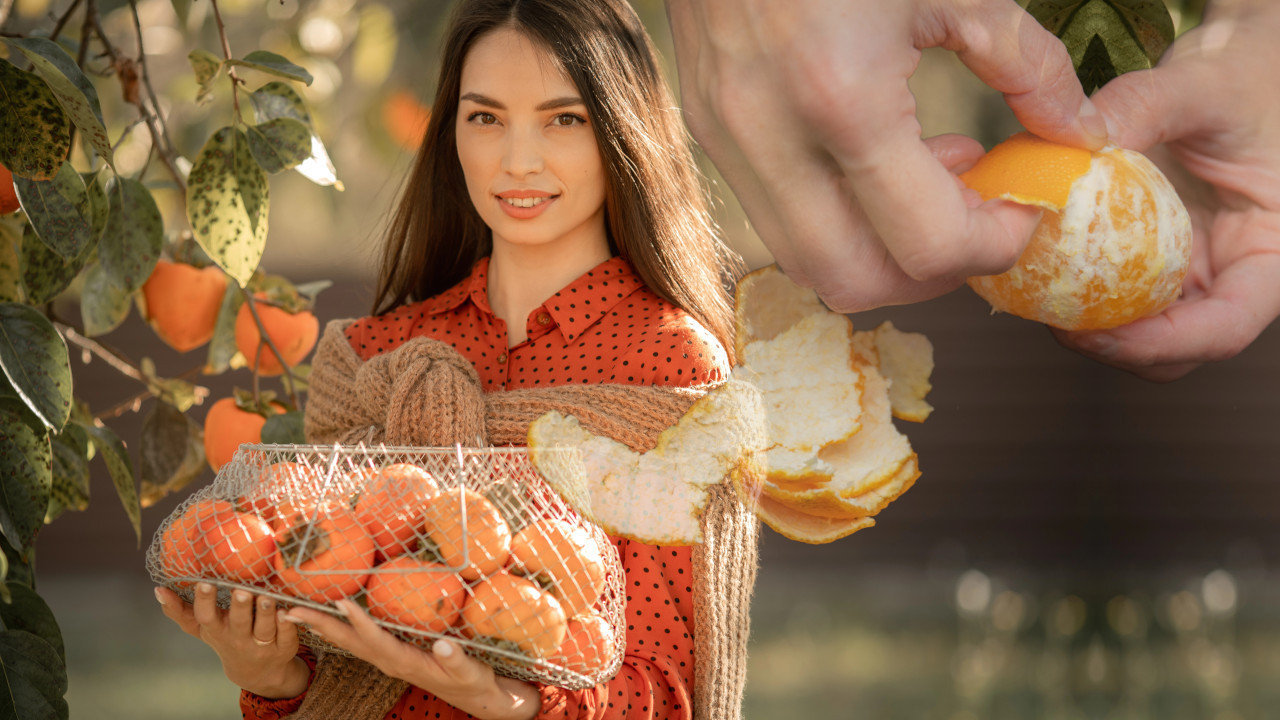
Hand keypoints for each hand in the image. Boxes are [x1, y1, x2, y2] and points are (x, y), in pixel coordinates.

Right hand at [155, 583, 308, 698]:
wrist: (257, 671)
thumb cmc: (226, 638)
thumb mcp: (202, 628)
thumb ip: (180, 611)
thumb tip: (158, 589)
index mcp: (218, 630)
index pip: (206, 617)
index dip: (204, 601)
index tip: (203, 582)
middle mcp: (239, 638)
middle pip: (239, 623)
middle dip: (239, 607)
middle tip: (240, 590)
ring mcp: (262, 645)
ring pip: (264, 629)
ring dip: (266, 613)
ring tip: (267, 596)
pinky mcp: (284, 647)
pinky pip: (286, 635)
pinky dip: (287, 624)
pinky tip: (288, 610)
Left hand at [284, 600, 538, 719]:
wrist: (475, 694)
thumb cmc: (473, 680)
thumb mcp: (470, 671)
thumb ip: (455, 658)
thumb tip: (442, 643)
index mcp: (405, 662)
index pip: (376, 641)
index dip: (358, 622)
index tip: (341, 602)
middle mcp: (389, 661)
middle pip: (348, 642)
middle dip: (319, 625)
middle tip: (289, 609)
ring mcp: (387, 658)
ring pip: (348, 640)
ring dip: (321, 626)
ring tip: (296, 610)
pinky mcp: (390, 653)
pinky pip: (358, 638)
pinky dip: (339, 625)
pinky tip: (330, 613)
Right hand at [664, 0, 1107, 311]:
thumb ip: (1025, 62)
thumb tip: (1077, 128)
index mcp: (842, 98)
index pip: (925, 241)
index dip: (990, 246)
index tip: (1023, 214)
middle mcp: (771, 137)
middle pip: (852, 281)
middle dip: (926, 273)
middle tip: (975, 225)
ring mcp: (727, 140)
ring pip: (805, 260)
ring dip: (877, 248)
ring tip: (929, 183)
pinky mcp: (709, 131)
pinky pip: (777, 213)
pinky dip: (837, 212)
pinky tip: (878, 155)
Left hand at [1053, 0, 1279, 380]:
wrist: (1229, 70)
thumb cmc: (1238, 78)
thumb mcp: (1201, 86)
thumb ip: (1143, 107)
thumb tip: (1075, 140)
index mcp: (1270, 254)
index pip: (1223, 328)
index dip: (1160, 345)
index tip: (1098, 332)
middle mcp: (1230, 275)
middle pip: (1176, 350)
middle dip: (1114, 347)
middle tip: (1053, 319)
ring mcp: (1188, 273)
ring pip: (1138, 332)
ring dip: (1087, 325)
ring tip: (1037, 292)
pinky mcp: (1148, 260)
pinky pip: (1110, 292)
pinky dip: (1074, 287)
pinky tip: (1036, 262)